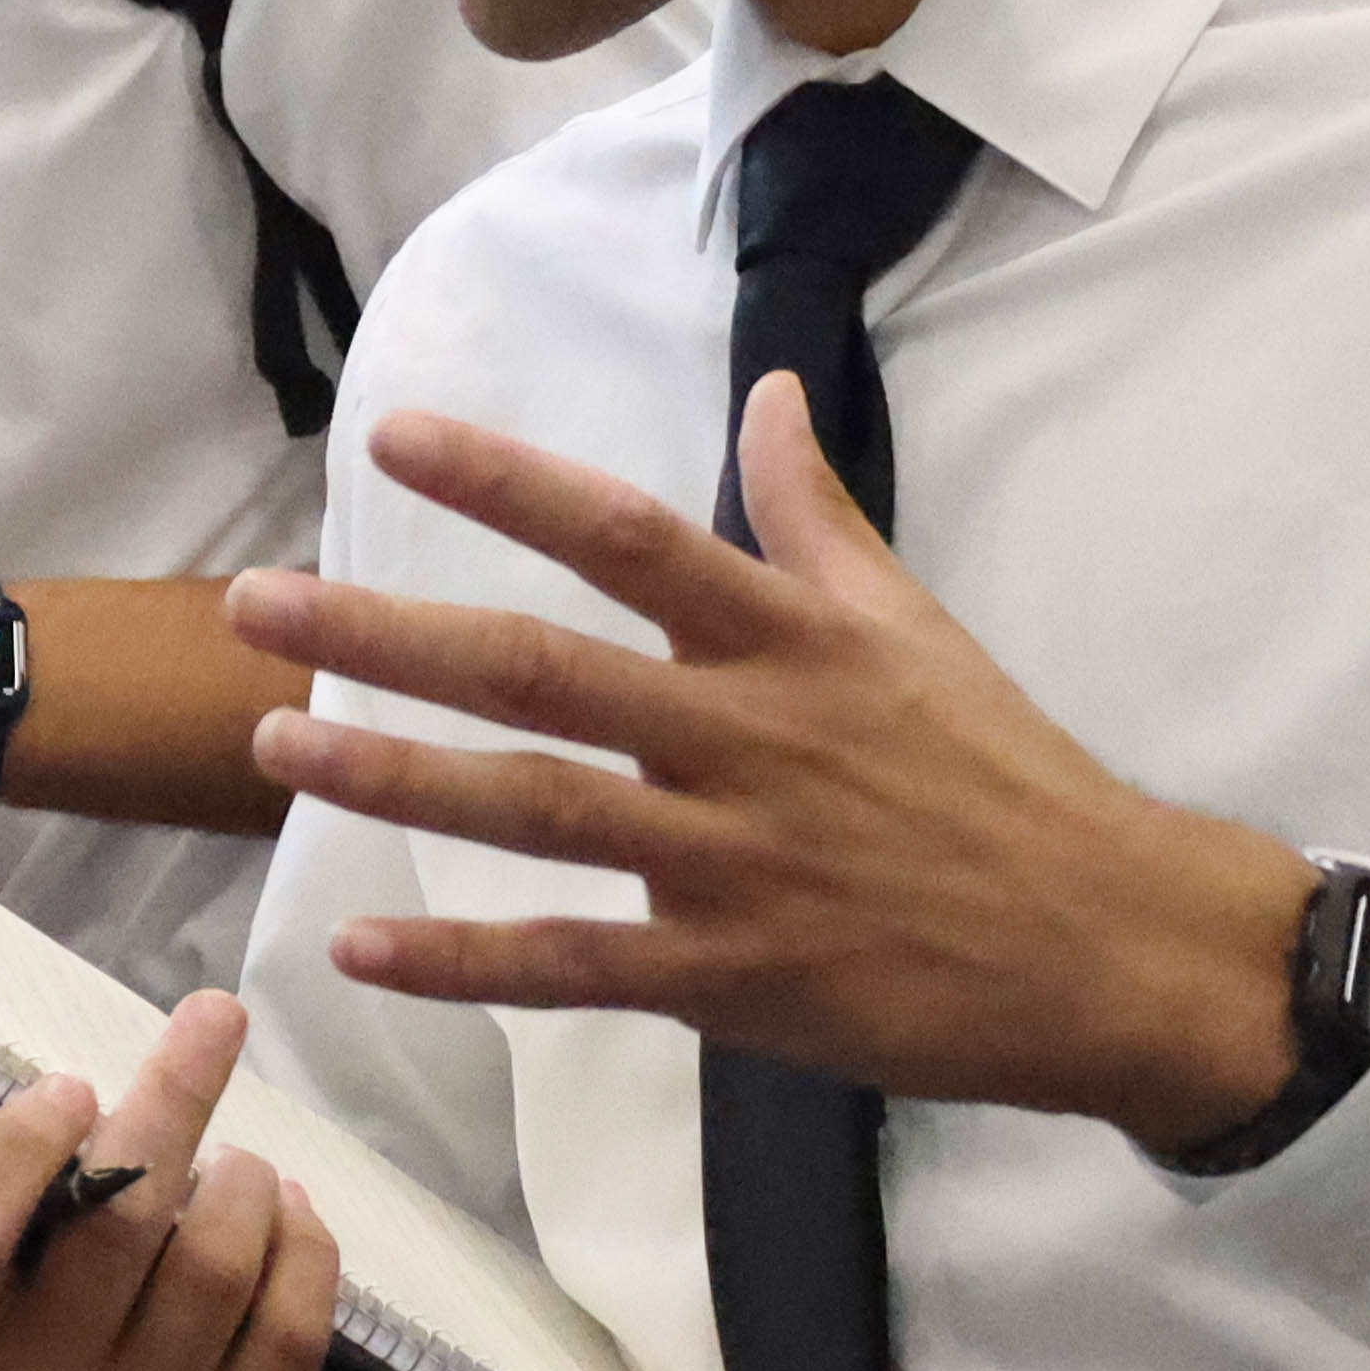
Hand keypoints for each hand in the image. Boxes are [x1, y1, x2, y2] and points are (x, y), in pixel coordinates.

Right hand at [0, 992, 338, 1370]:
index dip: (19, 1144)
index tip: (67, 1085)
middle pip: (116, 1223)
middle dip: (172, 1100)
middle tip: (210, 1022)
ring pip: (214, 1262)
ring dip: (242, 1179)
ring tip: (236, 1158)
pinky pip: (290, 1324)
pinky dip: (301, 1246)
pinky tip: (283, 1211)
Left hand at [245, 381, 1316, 1149]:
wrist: (1111, 945)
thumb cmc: (1002, 775)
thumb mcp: (913, 625)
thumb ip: (813, 515)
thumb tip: (764, 392)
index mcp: (790, 640)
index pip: (627, 536)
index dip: (507, 483)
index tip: (394, 439)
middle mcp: (750, 738)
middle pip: (541, 670)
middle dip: (388, 636)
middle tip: (258, 606)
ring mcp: (737, 862)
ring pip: (536, 811)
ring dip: (394, 779)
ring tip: (275, 743)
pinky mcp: (735, 978)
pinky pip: (575, 968)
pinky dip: (463, 964)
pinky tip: (360, 952)